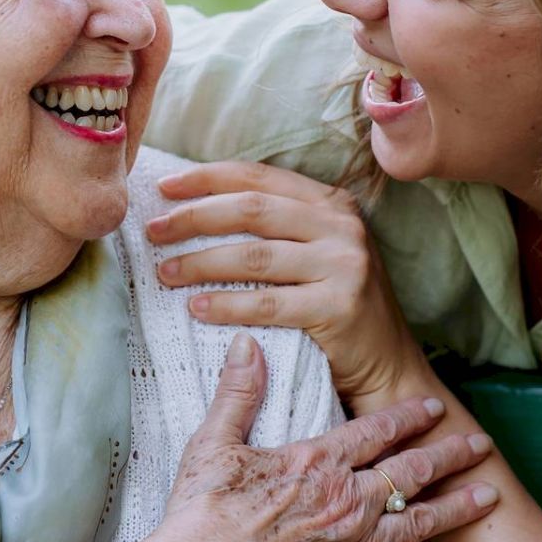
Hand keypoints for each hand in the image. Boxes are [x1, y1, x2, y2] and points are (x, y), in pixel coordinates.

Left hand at [148, 161, 420, 407]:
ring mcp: (344, 264)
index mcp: (331, 202)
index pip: (259, 177)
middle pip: (251, 210)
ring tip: (164, 273)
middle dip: (194, 218)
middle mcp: (341, 226)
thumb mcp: (316, 250)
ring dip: (200, 263)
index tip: (164, 188)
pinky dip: (226, 305)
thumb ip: (275, 225)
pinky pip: (266, 303)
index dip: (207, 179)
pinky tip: (196, 307)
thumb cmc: (335, 304)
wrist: (388, 365)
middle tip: (154, 231)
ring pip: (253, 256)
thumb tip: (193, 207)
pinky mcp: (339, 306)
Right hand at [161, 332, 496, 541]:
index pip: (376, 431)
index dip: (408, 416)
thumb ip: (238, 392)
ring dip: (457, 508)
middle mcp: (348, 502)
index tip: (434, 406)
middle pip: (411, 472)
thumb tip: (248, 343)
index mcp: (319, 463)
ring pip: (420, 523)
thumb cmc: (204, 516)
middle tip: (479, 444)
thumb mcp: (214, 443)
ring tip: (488, 496)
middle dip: (449, 454)